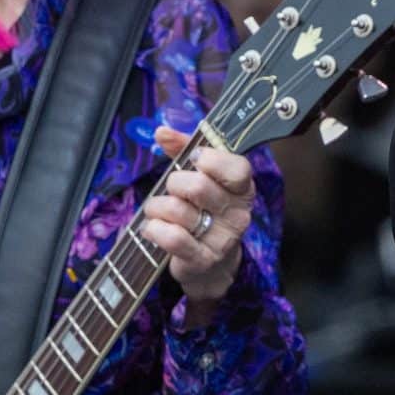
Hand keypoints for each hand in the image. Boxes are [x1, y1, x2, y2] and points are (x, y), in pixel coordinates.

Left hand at [143, 125, 255, 325]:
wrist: (209, 263)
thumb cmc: (202, 211)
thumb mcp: (198, 176)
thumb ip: (182, 148)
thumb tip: (162, 131)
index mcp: (242, 189)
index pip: (237, 168)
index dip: (211, 159)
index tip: (194, 159)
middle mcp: (238, 214)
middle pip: (198, 186)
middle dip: (174, 183)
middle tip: (170, 189)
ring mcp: (222, 239)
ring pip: (178, 210)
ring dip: (156, 207)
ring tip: (157, 211)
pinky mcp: (203, 260)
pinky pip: (173, 237)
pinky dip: (154, 229)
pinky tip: (152, 228)